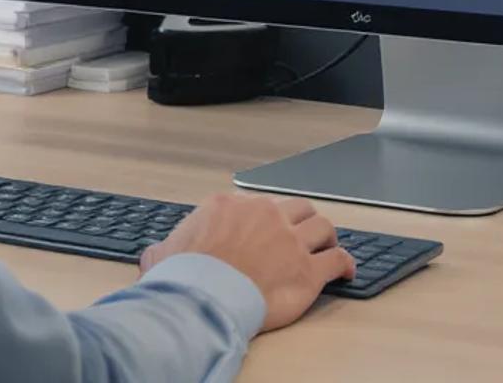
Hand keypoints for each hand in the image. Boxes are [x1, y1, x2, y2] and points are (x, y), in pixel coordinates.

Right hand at [139, 192, 355, 331]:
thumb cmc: (184, 278)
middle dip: (300, 219)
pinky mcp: (307, 270)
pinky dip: (345, 264)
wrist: (203, 297)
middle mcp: (264, 216)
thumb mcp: (163, 253)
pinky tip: (346, 271)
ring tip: (327, 246)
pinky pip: (337, 259)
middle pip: (295, 207)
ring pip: (322, 226)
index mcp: (230, 207)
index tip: (264, 234)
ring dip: (326, 236)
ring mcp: (289, 241)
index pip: (256, 206)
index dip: (263, 221)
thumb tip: (156, 254)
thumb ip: (164, 248)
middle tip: (301, 233)